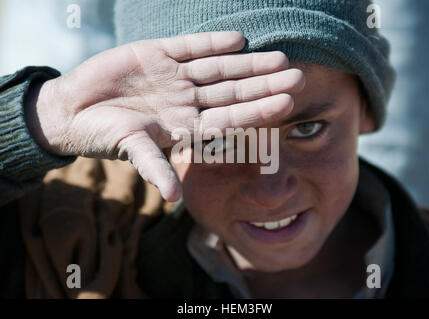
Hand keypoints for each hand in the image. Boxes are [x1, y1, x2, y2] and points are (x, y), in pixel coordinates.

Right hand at [27, 31, 304, 200]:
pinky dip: (213, 43)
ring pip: (219, 69)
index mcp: (186, 125)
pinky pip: (191, 47)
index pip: (231, 118)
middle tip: (298, 77)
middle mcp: (187, 101)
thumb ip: (154, 168)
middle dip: (264, 85)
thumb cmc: (103, 135)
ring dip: (248, 63)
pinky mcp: (157, 54)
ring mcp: (175, 77)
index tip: (287, 104)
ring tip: (279, 58)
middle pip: (233, 92)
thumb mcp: (130, 150)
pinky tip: (239, 40)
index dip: (258, 111)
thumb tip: (173, 197)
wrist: (74, 110)